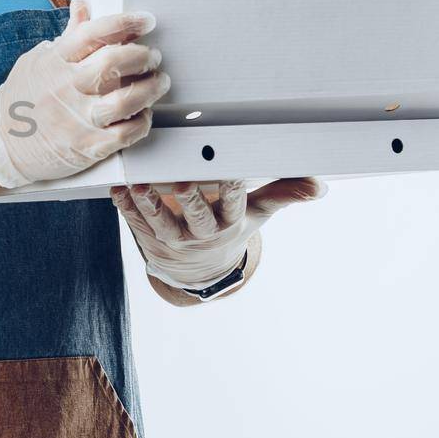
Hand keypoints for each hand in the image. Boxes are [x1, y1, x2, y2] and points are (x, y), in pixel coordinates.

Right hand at [0, 0, 168, 187]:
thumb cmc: (22, 97)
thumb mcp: (39, 60)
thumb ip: (69, 34)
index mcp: (56, 61)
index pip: (94, 33)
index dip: (125, 23)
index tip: (146, 20)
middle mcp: (67, 87)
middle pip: (114, 63)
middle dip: (143, 55)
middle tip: (153, 56)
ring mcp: (77, 118)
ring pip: (126, 100)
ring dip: (151, 89)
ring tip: (158, 82)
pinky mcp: (87, 146)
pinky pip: (125, 133)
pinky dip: (142, 122)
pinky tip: (143, 114)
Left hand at [111, 178, 325, 290]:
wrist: (198, 266)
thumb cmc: (229, 225)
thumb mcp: (256, 213)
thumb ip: (282, 194)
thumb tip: (320, 187)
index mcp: (230, 222)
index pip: (233, 204)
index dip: (231, 189)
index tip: (228, 171)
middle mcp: (202, 232)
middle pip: (196, 216)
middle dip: (189, 200)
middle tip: (181, 183)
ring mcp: (173, 236)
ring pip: (160, 221)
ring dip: (148, 203)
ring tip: (139, 185)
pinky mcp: (149, 235)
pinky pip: (136, 222)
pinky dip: (126, 207)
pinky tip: (118, 189)